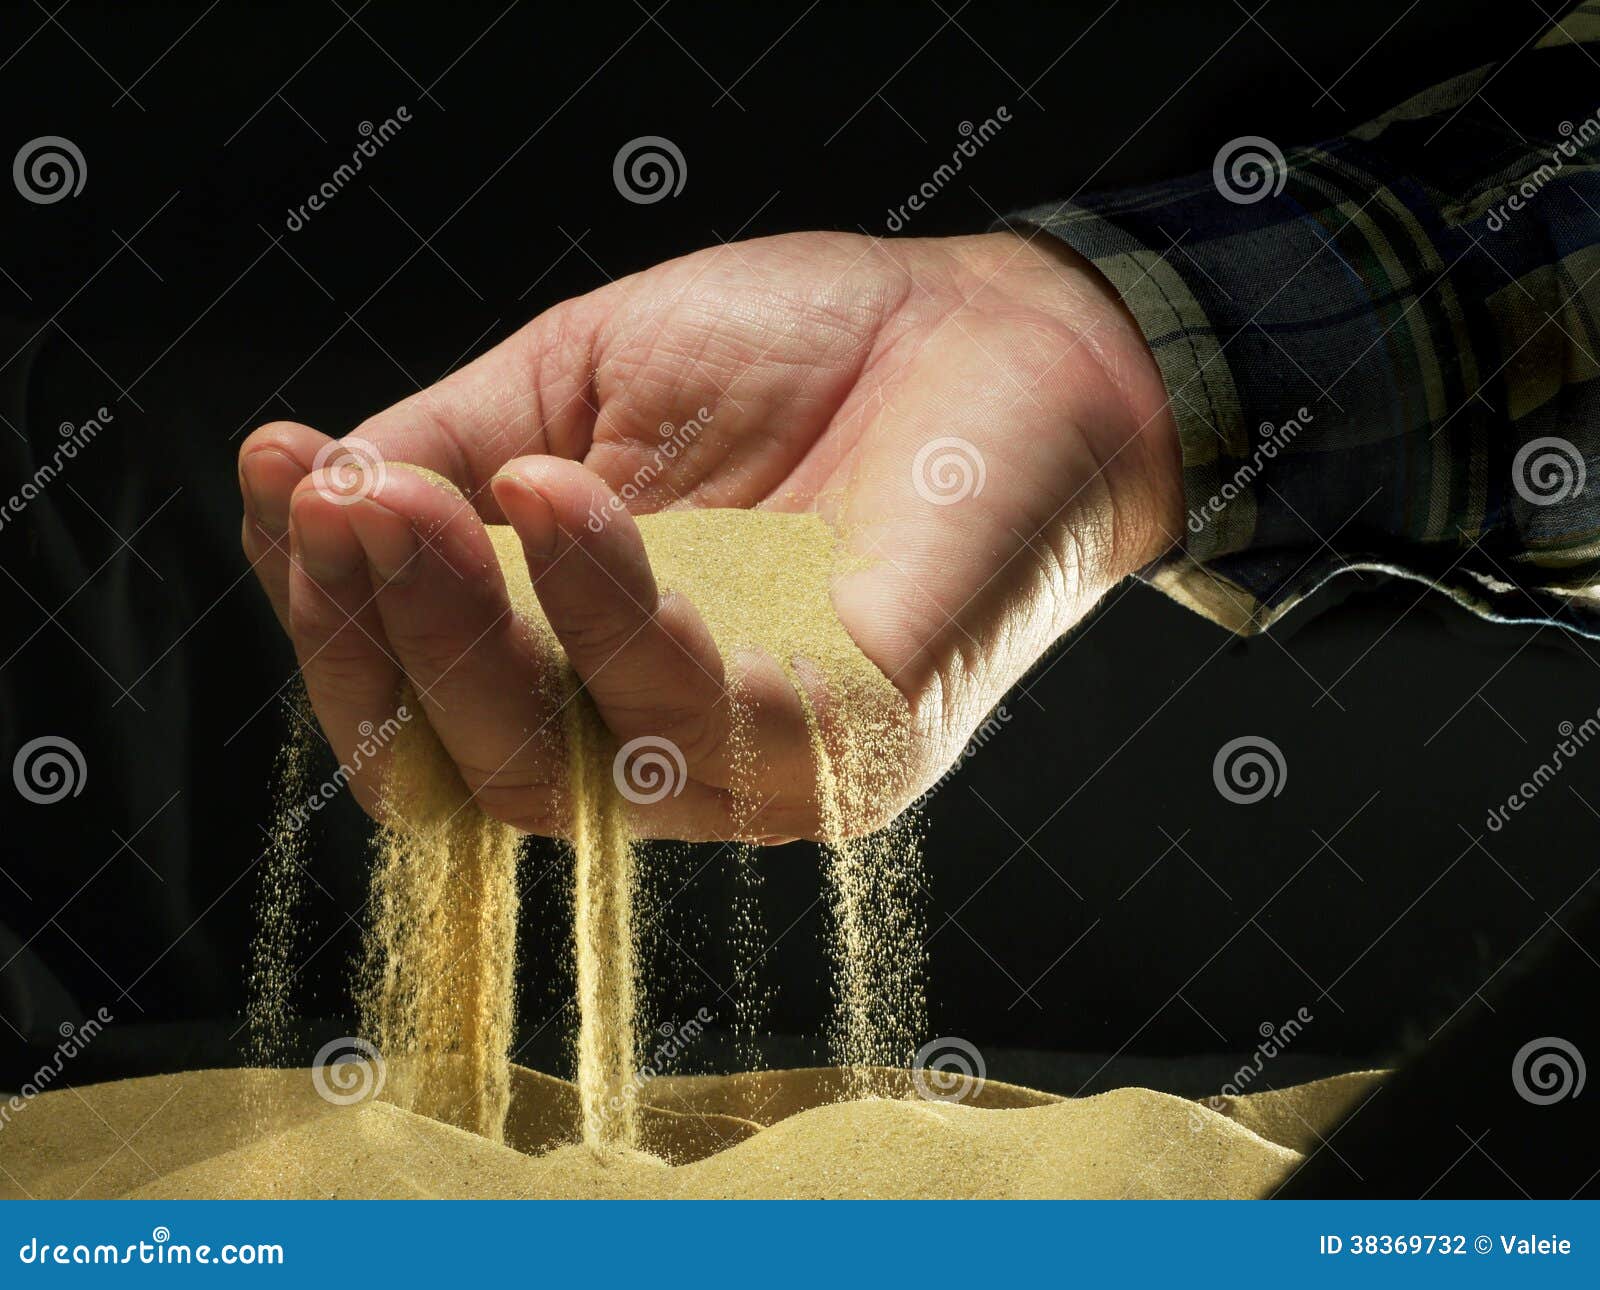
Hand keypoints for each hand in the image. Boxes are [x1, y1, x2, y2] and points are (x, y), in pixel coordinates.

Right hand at [238, 230, 1180, 841]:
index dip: (341, 622)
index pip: (430, 712)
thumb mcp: (585, 385)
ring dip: (464, 631)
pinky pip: (712, 720)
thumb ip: (455, 454)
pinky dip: (612, 610)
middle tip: (335, 506)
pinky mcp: (861, 744)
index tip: (290, 483)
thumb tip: (311, 493)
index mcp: (587, 677)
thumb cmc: (800, 362)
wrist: (997, 329)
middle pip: (477, 768)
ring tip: (405, 500)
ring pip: (569, 768)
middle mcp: (665, 750)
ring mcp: (762, 765)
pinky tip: (560, 496)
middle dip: (382, 636)